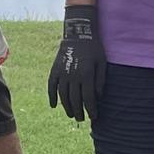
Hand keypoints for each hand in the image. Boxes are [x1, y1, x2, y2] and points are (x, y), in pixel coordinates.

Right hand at [48, 4, 106, 121]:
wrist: (78, 34)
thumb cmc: (94, 49)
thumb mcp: (102, 63)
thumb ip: (100, 81)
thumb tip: (98, 97)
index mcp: (87, 75)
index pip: (88, 98)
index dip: (91, 110)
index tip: (94, 117)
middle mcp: (73, 76)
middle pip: (75, 99)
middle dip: (79, 112)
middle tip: (81, 119)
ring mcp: (62, 73)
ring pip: (63, 95)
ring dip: (66, 107)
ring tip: (71, 114)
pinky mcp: (55, 70)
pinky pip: (51, 86)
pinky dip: (51, 97)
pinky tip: (53, 106)